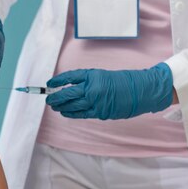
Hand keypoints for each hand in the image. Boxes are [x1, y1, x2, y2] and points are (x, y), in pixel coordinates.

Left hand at [45, 63, 173, 119]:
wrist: (139, 91)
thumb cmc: (120, 81)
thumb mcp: (101, 75)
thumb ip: (86, 81)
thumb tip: (68, 87)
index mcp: (91, 75)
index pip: (69, 77)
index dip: (57, 81)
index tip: (49, 83)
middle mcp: (91, 87)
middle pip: (68, 93)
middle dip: (56, 96)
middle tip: (48, 98)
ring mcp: (95, 101)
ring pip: (72, 105)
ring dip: (61, 106)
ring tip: (54, 106)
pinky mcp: (100, 112)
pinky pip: (82, 114)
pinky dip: (71, 114)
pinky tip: (65, 113)